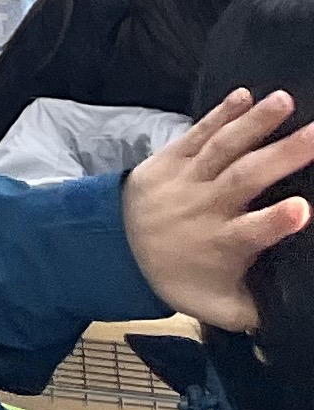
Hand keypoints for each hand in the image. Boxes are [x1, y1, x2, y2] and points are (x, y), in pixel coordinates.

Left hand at [124, 89, 313, 332]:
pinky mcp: (170, 159)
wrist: (113, 248)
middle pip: (245, 178)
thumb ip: (259, 311)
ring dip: (254, 123)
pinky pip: (197, 134)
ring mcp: (187, 179)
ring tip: (284, 101)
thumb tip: (295, 314)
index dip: (276, 221)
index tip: (304, 208)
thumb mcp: (219, 307)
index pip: (252, 232)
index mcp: (222, 244)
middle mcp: (206, 207)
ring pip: (223, 147)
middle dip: (282, 155)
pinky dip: (218, 114)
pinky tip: (244, 95)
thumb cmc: (181, 279)